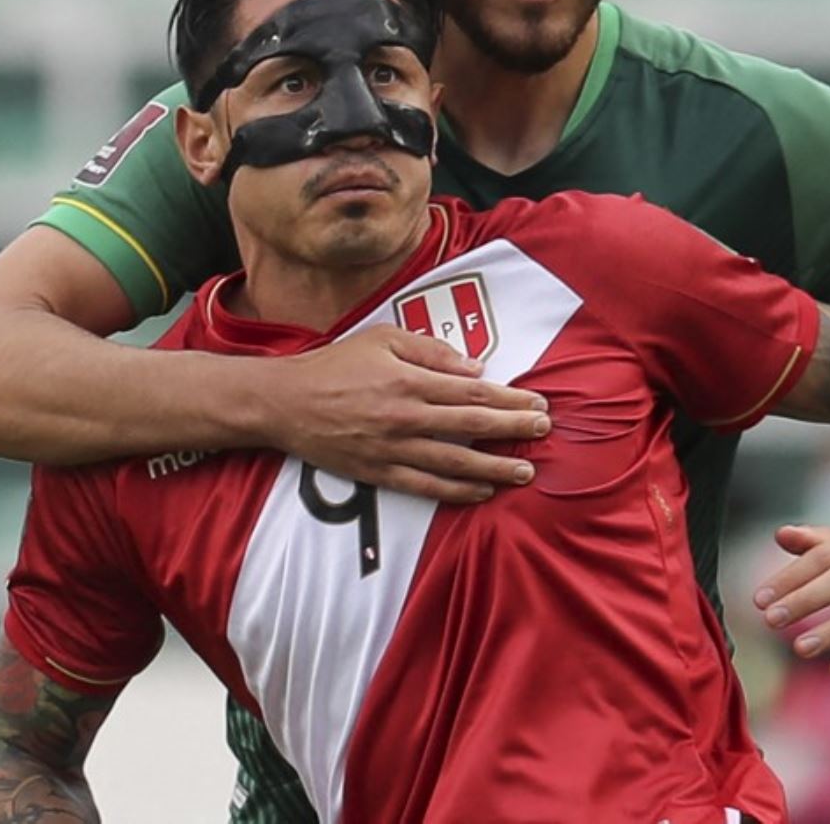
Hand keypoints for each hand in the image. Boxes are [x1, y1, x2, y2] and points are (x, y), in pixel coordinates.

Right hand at [259, 325, 550, 504]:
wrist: (285, 402)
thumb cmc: (336, 364)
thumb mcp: (383, 339)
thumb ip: (431, 351)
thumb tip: (475, 367)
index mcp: (408, 380)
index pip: (471, 392)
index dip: (509, 399)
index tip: (538, 403)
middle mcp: (404, 417)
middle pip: (471, 426)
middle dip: (512, 430)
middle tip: (544, 432)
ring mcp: (392, 449)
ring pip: (453, 462)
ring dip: (493, 467)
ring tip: (524, 471)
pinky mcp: (378, 473)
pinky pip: (425, 486)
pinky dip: (456, 490)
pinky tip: (481, 491)